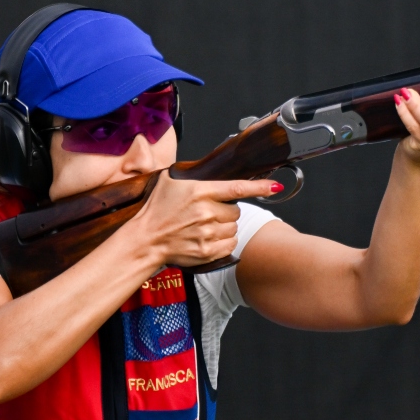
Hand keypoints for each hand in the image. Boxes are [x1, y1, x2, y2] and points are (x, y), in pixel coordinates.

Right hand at [131, 171, 280, 266]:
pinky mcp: (207, 251)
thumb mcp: (171, 182)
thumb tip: (211, 167)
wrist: (144, 239)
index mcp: (200, 191)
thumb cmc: (157, 210)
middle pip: (237, 211)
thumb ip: (193, 175)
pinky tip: (209, 239)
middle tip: (208, 213)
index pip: (237, 188)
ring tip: (205, 227)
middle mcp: (206, 212)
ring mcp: (207, 233)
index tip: (275, 186)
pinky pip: (230, 244)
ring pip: (234, 228)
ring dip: (225, 227)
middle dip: (226, 211)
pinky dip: (224, 242)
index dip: (260, 187)